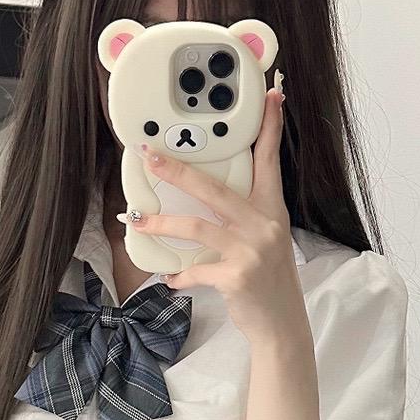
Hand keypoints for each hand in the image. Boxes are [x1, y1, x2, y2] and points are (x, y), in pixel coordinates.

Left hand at [132, 83, 307, 347]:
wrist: (281, 324)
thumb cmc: (267, 279)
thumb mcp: (265, 239)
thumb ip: (241, 216)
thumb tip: (201, 197)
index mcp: (271, 209)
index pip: (270, 161)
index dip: (270, 128)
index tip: (270, 95)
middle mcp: (264, 225)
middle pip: (214, 189)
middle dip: (177, 171)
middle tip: (149, 157)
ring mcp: (251, 250)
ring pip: (197, 227)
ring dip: (162, 224)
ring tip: (139, 221)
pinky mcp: (237, 277)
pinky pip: (196, 271)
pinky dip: (178, 275)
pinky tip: (169, 279)